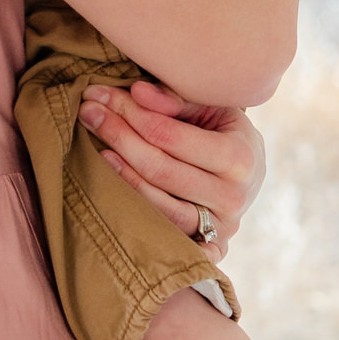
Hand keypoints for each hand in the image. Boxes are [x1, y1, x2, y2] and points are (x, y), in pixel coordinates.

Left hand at [77, 79, 265, 255]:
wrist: (250, 173)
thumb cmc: (224, 132)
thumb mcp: (210, 107)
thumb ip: (175, 99)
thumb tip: (137, 92)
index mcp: (239, 157)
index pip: (169, 136)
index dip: (130, 114)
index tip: (100, 95)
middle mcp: (232, 197)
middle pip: (158, 169)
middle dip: (118, 136)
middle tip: (88, 112)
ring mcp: (219, 227)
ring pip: (157, 206)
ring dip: (120, 173)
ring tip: (96, 145)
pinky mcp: (207, 247)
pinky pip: (164, 233)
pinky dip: (137, 210)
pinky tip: (111, 185)